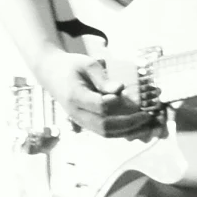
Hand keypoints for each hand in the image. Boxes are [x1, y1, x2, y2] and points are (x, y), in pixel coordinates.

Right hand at [32, 46, 154, 137]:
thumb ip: (103, 78)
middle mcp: (75, 112)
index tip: (129, 96)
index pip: (100, 106)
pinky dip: (121, 132)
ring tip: (145, 125)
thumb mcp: (86, 64)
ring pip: (105, 133)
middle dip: (129, 123)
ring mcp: (79, 120)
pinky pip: (103, 132)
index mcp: (74, 95)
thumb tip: (120, 89)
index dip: (117, 103)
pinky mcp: (84, 123)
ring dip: (127, 131)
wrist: (50, 73)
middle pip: (104, 126)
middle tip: (147, 116)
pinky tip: (134, 126)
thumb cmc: (71, 66)